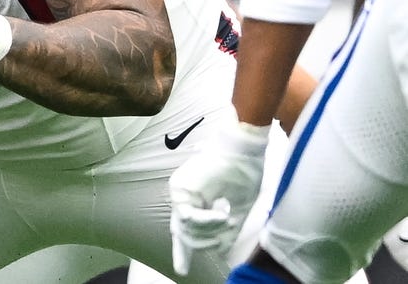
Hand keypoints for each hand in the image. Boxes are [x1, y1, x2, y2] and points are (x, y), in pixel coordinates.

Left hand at [168, 111, 269, 274]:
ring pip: (187, 232)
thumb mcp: (239, 212)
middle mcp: (185, 200)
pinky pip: (188, 218)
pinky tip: (223, 214)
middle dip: (207, 241)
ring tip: (229, 216)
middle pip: (185, 237)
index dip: (183, 253)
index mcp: (197, 205)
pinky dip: (208, 221)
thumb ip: (225, 231)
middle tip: (228, 226)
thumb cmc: (244, 176)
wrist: (243, 152)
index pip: (185, 233)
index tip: (181, 271)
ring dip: (213, 231)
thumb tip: (219, 251)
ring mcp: (180, 194)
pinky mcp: (179, 188)